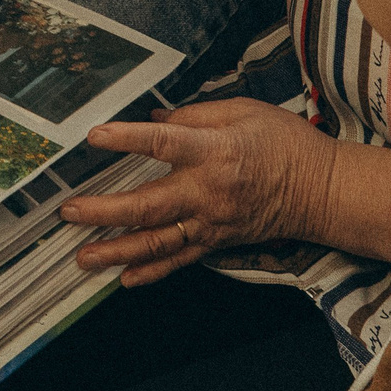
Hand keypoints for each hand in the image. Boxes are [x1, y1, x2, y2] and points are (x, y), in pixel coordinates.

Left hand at [59, 99, 341, 283]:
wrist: (322, 191)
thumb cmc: (285, 143)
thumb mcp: (243, 111)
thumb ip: (195, 115)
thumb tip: (154, 120)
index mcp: (214, 151)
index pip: (162, 143)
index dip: (126, 139)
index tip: (94, 137)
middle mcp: (208, 191)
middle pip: (148, 205)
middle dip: (103, 212)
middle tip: (69, 212)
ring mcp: (211, 222)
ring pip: (157, 242)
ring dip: (116, 251)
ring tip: (83, 256)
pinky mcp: (217, 241)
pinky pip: (180, 260)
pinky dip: (151, 272)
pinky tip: (124, 279)